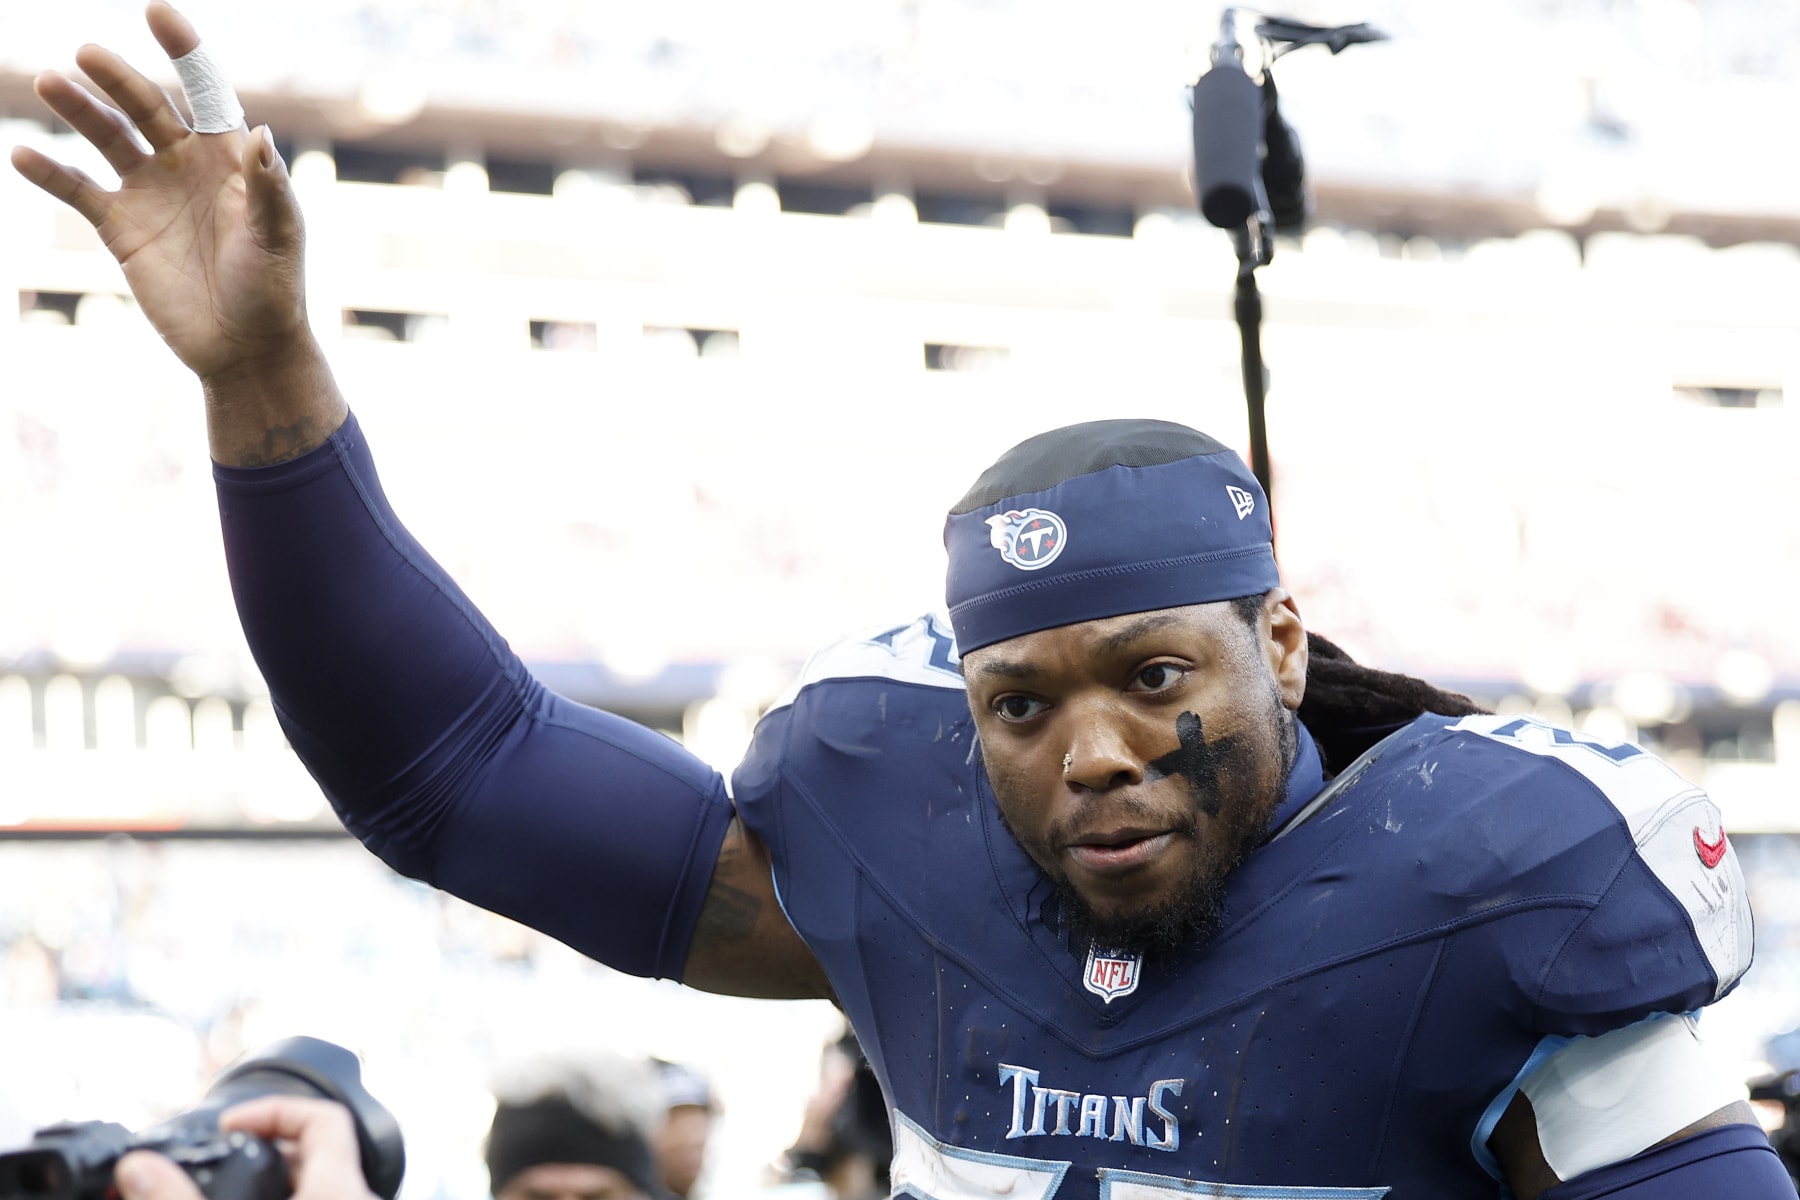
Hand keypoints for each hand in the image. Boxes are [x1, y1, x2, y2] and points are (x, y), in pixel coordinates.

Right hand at [10, 2, 307, 383]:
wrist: (244, 349)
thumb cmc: (274, 291)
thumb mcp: (278, 238)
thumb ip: (268, 189)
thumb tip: (260, 134)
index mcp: (231, 158)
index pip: (205, 92)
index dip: (185, 50)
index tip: (155, 11)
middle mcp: (186, 165)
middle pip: (146, 105)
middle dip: (118, 77)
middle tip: (87, 54)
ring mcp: (150, 193)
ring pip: (106, 137)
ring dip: (78, 109)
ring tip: (49, 82)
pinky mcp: (121, 228)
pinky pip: (78, 190)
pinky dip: (51, 172)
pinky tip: (24, 153)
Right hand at [114, 1096, 378, 1199]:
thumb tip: (137, 1168)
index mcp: (340, 1190)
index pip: (325, 1116)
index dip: (274, 1110)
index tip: (229, 1124)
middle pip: (315, 1154)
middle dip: (258, 1155)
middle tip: (214, 1167)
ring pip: (314, 1187)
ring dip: (265, 1187)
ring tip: (218, 1191)